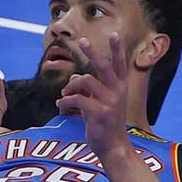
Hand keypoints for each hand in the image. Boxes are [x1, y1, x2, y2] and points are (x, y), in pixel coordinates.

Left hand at [55, 32, 131, 160]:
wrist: (113, 147)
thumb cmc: (106, 124)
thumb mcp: (100, 103)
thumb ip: (89, 89)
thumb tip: (74, 76)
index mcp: (120, 88)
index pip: (120, 65)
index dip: (117, 49)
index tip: (115, 34)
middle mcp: (118, 92)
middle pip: (104, 66)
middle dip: (92, 52)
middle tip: (83, 40)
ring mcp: (110, 102)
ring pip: (85, 81)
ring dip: (70, 86)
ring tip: (63, 93)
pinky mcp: (99, 112)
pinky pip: (76, 99)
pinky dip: (65, 101)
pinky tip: (61, 106)